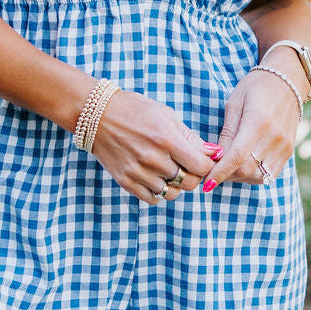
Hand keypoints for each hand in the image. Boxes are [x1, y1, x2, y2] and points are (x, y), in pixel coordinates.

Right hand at [90, 90, 221, 204]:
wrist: (97, 115)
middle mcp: (153, 158)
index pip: (201, 166)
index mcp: (166, 139)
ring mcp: (138, 172)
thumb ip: (190, 137)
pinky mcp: (125, 182)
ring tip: (168, 170)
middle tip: (186, 166)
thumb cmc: (135, 110)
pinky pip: (152, 199)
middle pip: (189, 183)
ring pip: (172, 193)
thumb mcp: (166, 115)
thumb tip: (213, 153)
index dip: (207, 164)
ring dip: (175, 184)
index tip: (202, 160)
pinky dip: (158, 192)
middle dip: (193, 176)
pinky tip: (155, 177)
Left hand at [202, 69, 300, 191]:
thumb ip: (226, 133)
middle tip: (213, 172)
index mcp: (257, 121)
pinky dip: (254, 175)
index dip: (220, 173)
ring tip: (227, 169)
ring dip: (240, 177)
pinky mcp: (289, 151)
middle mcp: (274, 137)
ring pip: (258, 176)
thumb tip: (216, 159)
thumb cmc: (255, 88)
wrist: (286, 81)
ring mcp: (284, 145)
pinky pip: (270, 174)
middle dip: (227, 176)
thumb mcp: (234, 104)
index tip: (207, 183)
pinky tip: (243, 166)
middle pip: (247, 170)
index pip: (237, 157)